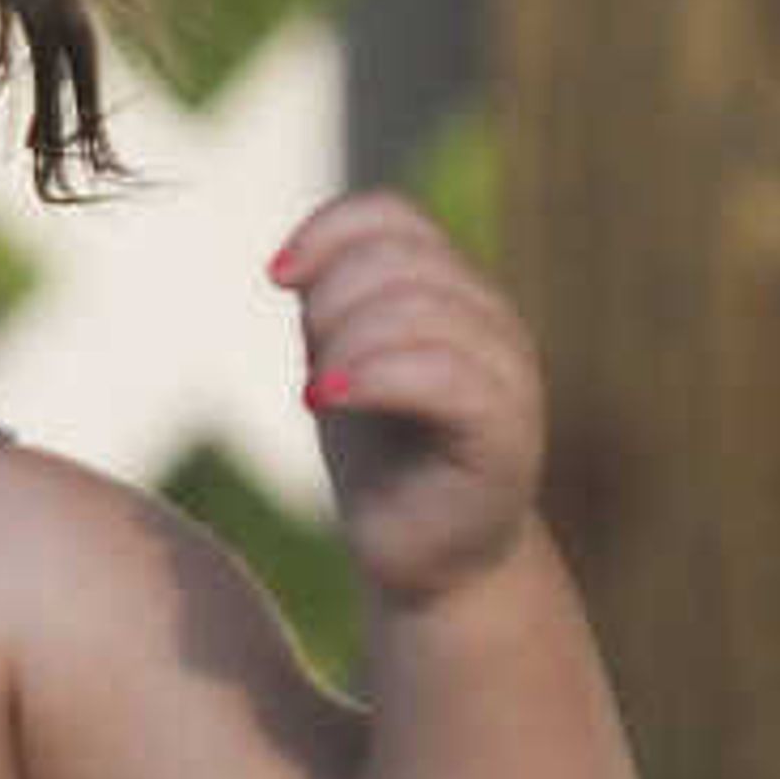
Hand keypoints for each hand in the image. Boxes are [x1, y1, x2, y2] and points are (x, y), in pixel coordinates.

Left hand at [269, 192, 546, 609]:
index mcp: (450, 292)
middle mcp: (488, 319)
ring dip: (346, 344)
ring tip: (320, 395)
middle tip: (313, 367)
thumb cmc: (385, 466)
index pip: (392, 217)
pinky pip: (442, 374)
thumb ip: (335, 308)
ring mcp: (506, 372)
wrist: (432, 560)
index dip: (328, 232)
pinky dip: (373, 376)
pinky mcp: (505, 432)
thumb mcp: (344, 369)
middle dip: (332, 304)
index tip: (273, 280)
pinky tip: (325, 398)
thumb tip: (293, 262)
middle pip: (398, 260)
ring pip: (418, 309)